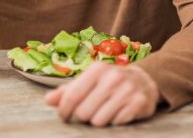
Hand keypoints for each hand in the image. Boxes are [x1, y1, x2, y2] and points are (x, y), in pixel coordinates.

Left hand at [44, 62, 159, 126]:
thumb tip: (47, 100)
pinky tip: (120, 112)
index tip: (64, 117)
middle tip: (92, 110)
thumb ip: (68, 91)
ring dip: (100, 120)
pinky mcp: (139, 102)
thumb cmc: (109, 83)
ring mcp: (128, 89)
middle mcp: (114, 77)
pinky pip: (116, 123)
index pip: (72, 96)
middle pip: (84, 113)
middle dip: (85, 116)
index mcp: (98, 69)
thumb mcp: (89, 81)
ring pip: (99, 121)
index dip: (64, 111)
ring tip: (106, 111)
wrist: (144, 80)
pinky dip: (115, 121)